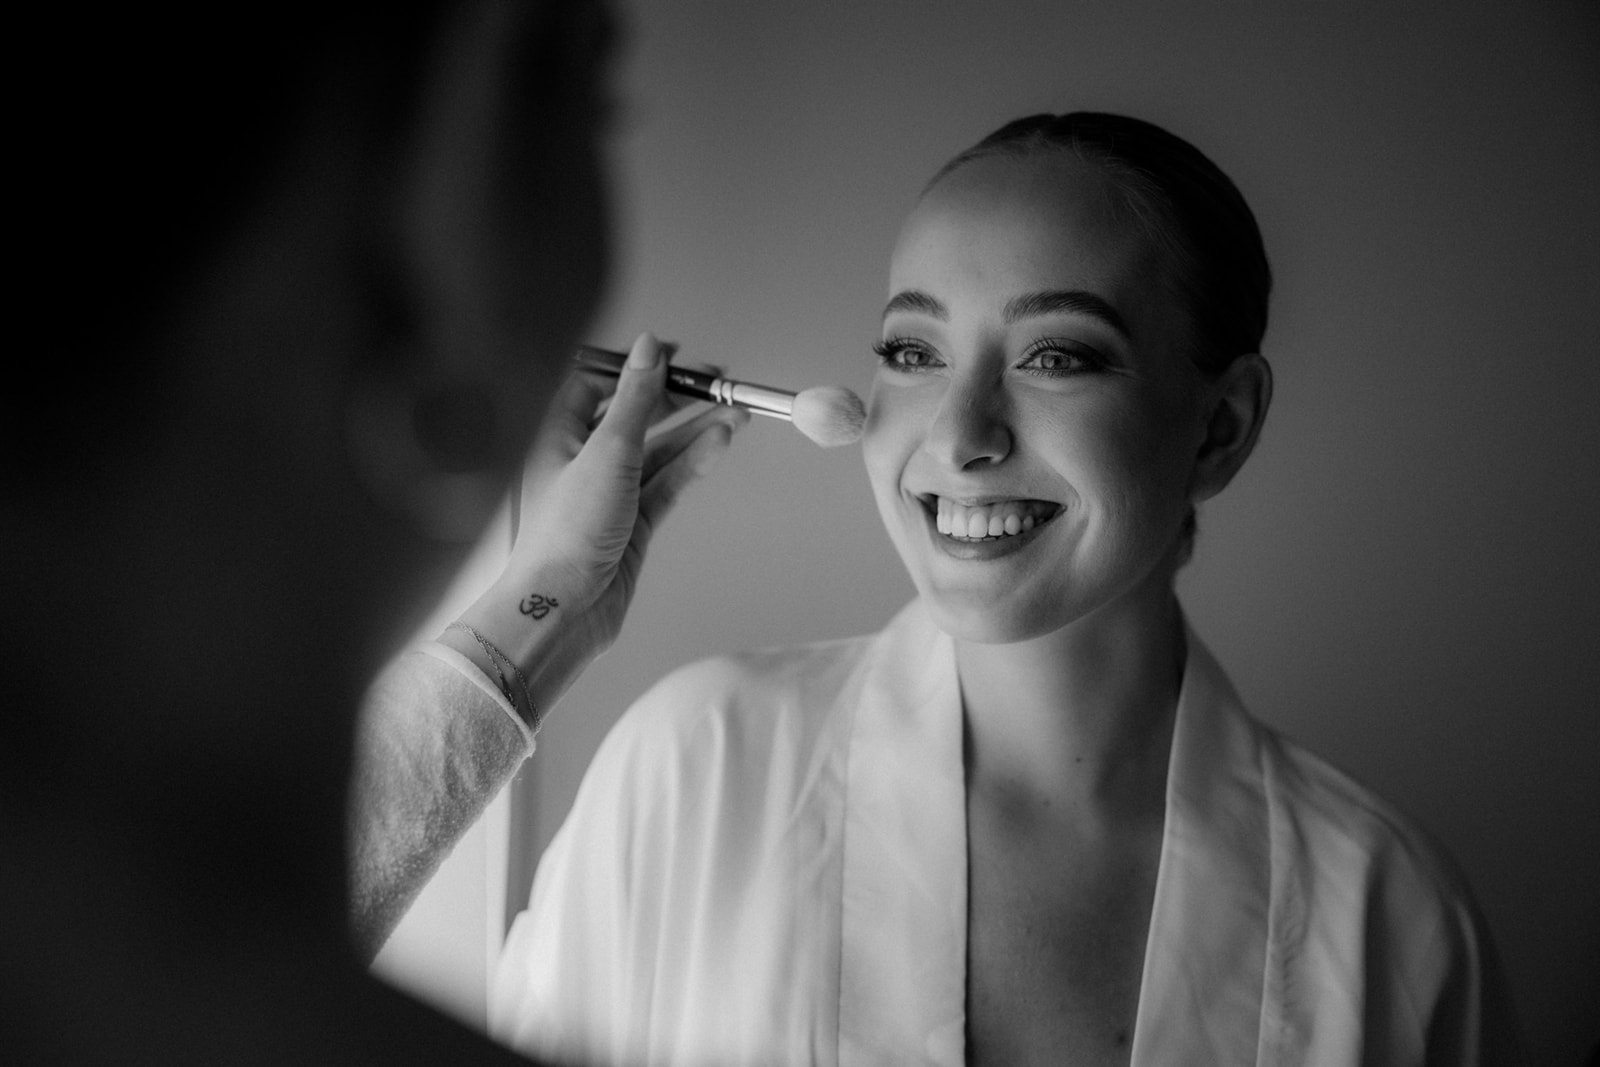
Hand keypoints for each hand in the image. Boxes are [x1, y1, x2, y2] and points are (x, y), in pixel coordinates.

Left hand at [451, 332, 747, 712]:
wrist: (564, 610)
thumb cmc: (566, 535)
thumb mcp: (606, 451)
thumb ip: (633, 398)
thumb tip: (648, 347)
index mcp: (556, 436)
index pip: (594, 386)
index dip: (633, 368)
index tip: (670, 355)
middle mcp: (580, 461)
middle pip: (633, 417)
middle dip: (675, 398)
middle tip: (714, 382)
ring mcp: (609, 494)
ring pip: (658, 451)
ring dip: (695, 431)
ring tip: (734, 412)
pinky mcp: (633, 524)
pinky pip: (668, 483)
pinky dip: (693, 463)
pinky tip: (719, 443)